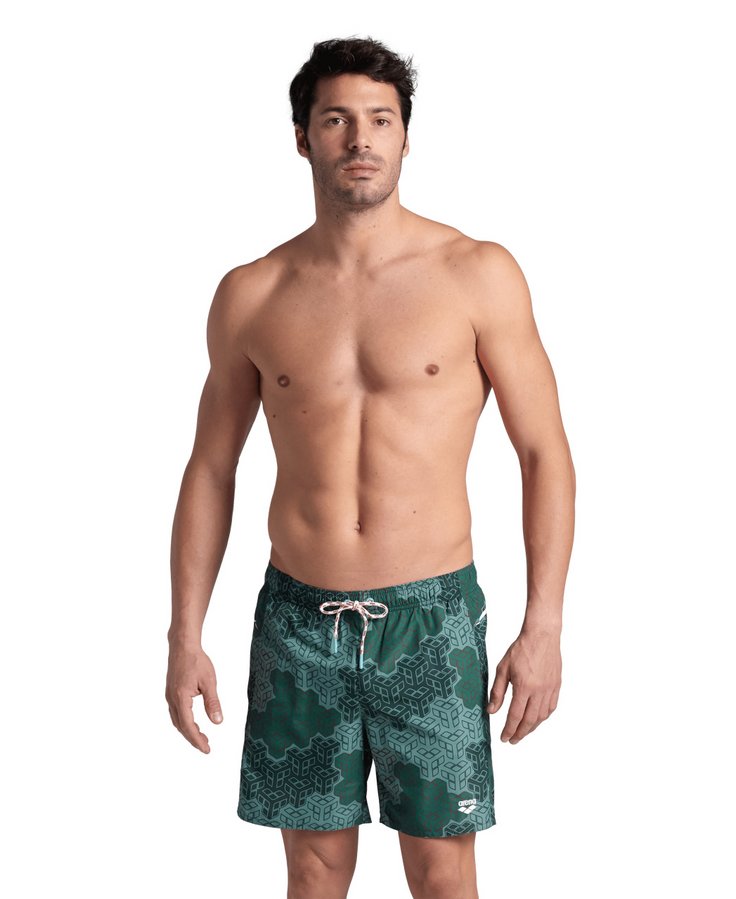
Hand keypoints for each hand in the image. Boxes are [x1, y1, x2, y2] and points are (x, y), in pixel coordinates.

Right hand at [165, 641, 222, 752]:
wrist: (183, 646)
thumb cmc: (196, 661)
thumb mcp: (209, 681)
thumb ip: (213, 702)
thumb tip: (218, 721)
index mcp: (181, 698)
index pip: (188, 726)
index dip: (197, 740)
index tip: (207, 749)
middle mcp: (172, 699)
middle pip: (181, 726)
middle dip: (193, 738)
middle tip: (206, 746)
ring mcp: (170, 696)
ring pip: (177, 720)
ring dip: (188, 731)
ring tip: (201, 737)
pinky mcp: (171, 692)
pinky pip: (176, 713)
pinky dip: (184, 722)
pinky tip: (192, 722)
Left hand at [487, 628, 560, 743]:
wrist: (542, 635)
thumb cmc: (521, 649)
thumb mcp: (503, 668)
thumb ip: (497, 691)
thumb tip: (491, 710)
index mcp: (524, 686)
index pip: (515, 716)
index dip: (509, 730)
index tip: (504, 738)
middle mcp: (539, 691)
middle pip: (530, 720)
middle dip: (520, 733)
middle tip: (512, 740)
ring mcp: (550, 689)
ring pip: (542, 716)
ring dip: (532, 728)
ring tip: (522, 732)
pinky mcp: (557, 686)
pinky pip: (551, 708)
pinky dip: (543, 717)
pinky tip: (536, 719)